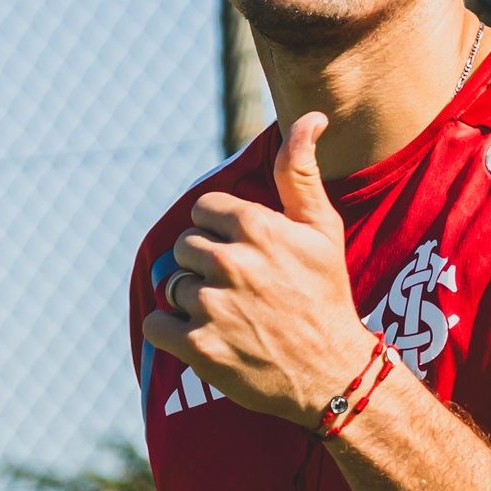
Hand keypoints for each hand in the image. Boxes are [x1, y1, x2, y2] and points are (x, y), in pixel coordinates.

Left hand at [141, 114, 374, 423]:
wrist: (333, 374)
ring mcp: (213, 306)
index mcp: (256, 227)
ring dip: (194, 300)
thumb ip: (300, 171)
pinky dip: (169, 331)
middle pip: (186, 247)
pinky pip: (156, 324)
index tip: (243, 254)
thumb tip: (310, 116)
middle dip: (207, 266)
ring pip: (174, 285)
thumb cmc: (327, 296)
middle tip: (240, 289)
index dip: (221, 232)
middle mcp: (231, 263)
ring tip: (230, 316)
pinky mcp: (198, 347)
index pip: (204, 211)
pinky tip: (200, 335)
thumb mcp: (322, 228)